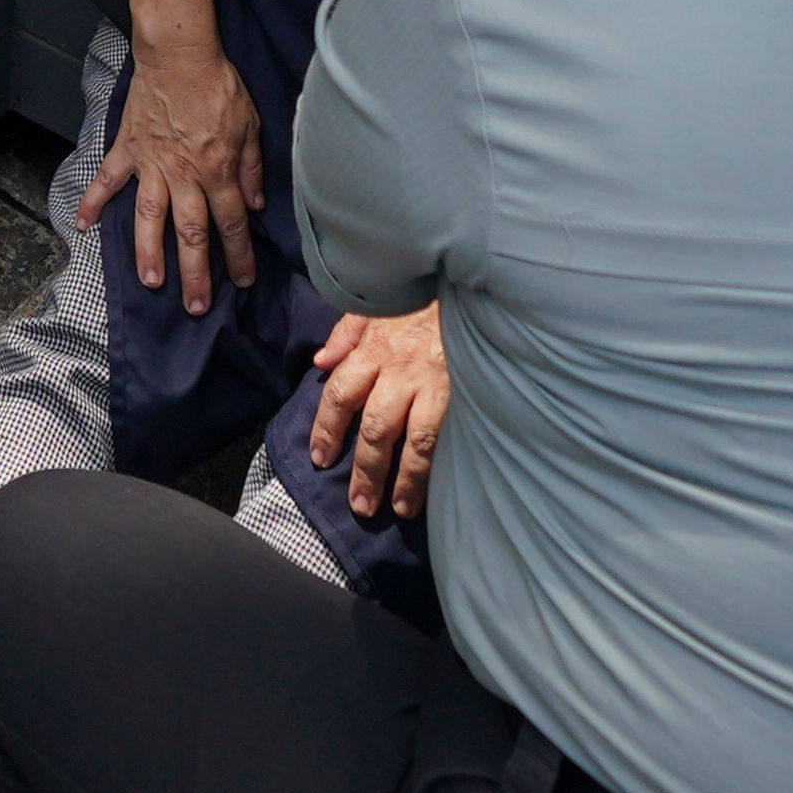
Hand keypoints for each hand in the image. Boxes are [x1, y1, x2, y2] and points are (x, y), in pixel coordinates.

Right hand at [74, 30, 265, 302]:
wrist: (180, 53)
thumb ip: (252, 167)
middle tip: (196, 306)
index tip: (243, 281)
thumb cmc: (218, 85)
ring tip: (151, 282)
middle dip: (195, 273)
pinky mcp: (128, 149)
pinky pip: (108, 179)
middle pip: (191, 232)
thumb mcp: (250, 123)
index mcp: (218, 169)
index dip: (239, 255)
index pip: (231, 223)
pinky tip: (82, 225)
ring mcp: (152, 164)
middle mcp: (185, 174)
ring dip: (149, 252)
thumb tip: (255, 204)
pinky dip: (93, 200)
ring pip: (150, 217)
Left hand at [303, 306, 454, 520]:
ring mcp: (435, 382)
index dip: (327, 429)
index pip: (340, 394)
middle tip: (360, 505)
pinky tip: (439, 490)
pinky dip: (441, 465)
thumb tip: (321, 362)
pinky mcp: (465, 391)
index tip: (321, 460)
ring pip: (415, 440)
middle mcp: (401, 369)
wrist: (471, 282)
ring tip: (400, 509)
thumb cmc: (423, 298)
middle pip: (375, 428)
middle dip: (367, 471)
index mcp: (375, 348)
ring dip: (406, 480)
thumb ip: (347, 332)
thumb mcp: (379, 304)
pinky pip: (450, 435)